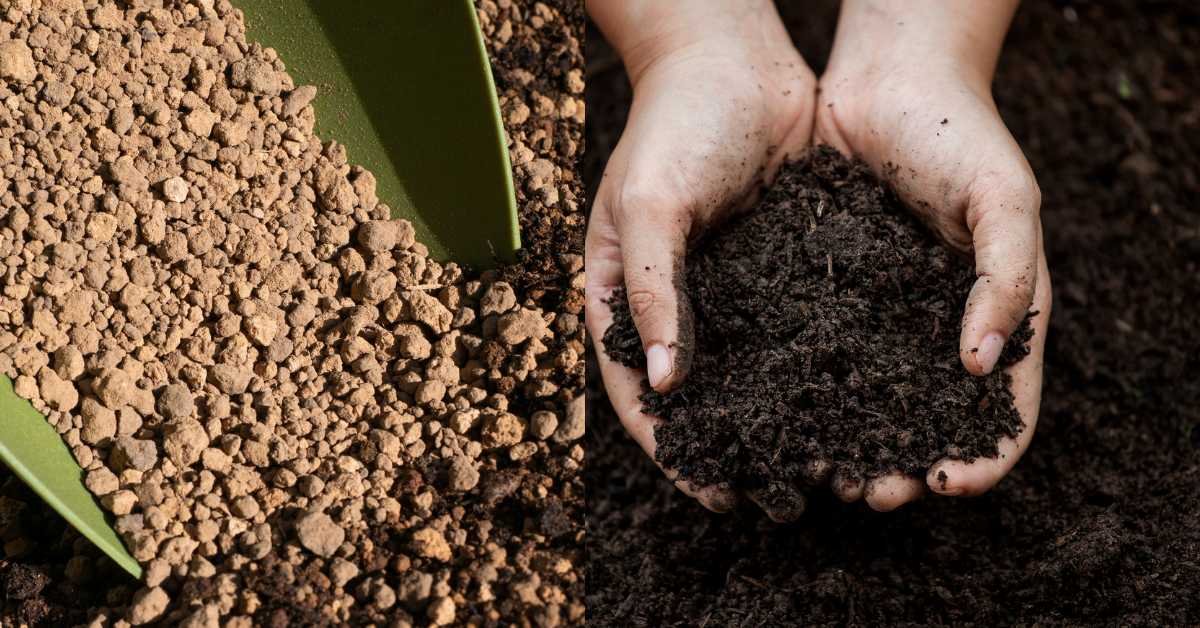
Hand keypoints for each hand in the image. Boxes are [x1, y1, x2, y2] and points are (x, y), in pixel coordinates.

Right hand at [586, 0, 816, 517]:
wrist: (734, 58)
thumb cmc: (673, 123)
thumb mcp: (650, 204)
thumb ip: (654, 290)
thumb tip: (666, 384)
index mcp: (623, 294)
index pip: (638, 390)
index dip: (672, 446)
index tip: (712, 493)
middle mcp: (675, 302)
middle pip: (697, 394)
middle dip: (731, 448)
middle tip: (774, 497)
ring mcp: (728, 289)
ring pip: (750, 372)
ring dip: (780, 418)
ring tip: (823, 465)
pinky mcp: (779, 270)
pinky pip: (794, 331)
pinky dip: (816, 369)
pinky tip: (853, 400)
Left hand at [814, 0, 1051, 510]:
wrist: (885, 79)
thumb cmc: (959, 133)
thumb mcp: (1005, 200)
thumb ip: (1006, 279)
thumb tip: (981, 368)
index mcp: (996, 314)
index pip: (1003, 408)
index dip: (983, 455)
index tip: (948, 484)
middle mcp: (936, 326)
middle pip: (927, 419)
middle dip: (904, 465)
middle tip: (871, 494)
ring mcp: (880, 315)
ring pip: (867, 398)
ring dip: (850, 443)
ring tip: (821, 471)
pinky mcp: (826, 294)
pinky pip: (817, 354)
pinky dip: (805, 392)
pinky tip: (780, 414)